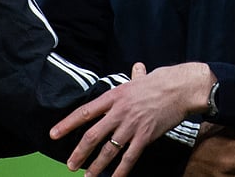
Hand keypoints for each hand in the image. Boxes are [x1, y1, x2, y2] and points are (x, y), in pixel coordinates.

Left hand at [50, 62, 213, 176]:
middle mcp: (119, 112)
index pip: (84, 113)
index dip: (67, 125)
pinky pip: (130, 157)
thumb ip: (134, 77)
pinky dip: (121, 170)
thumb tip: (137, 68)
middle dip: (79, 152)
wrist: (180, 88)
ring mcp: (131, 125)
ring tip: (87, 176)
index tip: (54, 134)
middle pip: (93, 135)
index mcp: (113, 96)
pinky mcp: (145, 136)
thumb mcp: (140, 79)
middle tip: (70, 165)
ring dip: (96, 165)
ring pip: (108, 150)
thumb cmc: (161, 82)